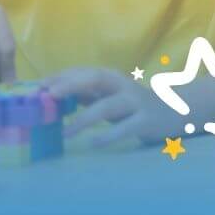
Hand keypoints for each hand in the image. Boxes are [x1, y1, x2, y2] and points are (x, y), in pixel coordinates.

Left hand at [45, 68, 168, 147]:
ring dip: (84, 118)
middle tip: (49, 95)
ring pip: (108, 106)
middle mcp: (123, 86)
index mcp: (113, 79)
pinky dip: (109, 135)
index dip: (62, 76)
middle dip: (71, 84)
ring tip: (65, 132)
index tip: (39, 85)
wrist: (175, 112)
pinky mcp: (146, 120)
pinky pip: (126, 128)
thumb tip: (53, 96)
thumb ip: (86, 95)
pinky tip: (94, 143)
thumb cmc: (134, 106)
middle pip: (96, 79)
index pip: (84, 72)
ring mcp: (136, 102)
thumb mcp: (109, 97)